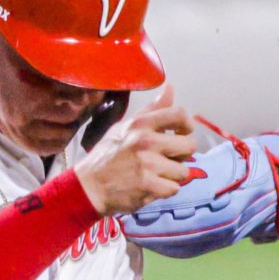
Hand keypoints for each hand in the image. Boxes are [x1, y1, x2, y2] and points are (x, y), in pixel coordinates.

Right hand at [74, 85, 198, 215]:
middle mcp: (146, 141)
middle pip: (189, 145)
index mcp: (140, 124)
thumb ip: (151, 110)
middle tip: (169, 159)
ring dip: (172, 176)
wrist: (88, 187)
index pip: (179, 114)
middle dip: (182, 155)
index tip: (183, 133)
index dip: (187, 124)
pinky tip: (152, 187)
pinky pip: (174, 188)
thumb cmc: (107, 156)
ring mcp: (148, 165)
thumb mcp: (124, 126)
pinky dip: (165, 190)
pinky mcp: (148, 186)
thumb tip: (170, 88)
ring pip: (183, 171)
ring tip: (156, 175)